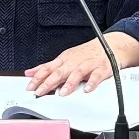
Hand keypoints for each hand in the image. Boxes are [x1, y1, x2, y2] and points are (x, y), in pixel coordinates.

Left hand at [24, 33, 138, 96]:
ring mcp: (88, 64)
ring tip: (63, 93)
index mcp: (64, 60)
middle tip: (40, 92)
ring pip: (77, 73)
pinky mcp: (101, 68)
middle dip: (49, 82)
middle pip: (59, 72)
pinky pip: (96, 76)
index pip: (48, 68)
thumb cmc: (85, 55)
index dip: (38, 77)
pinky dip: (92, 82)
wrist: (109, 46)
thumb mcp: (64, 59)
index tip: (29, 87)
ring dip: (69, 83)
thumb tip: (30, 73)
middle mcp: (74, 62)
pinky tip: (87, 90)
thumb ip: (47, 67)